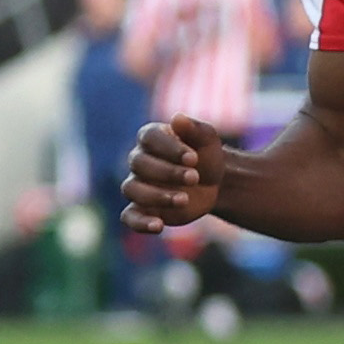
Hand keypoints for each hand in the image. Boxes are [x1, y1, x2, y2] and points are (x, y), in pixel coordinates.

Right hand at [121, 115, 226, 233]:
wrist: (214, 184)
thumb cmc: (206, 156)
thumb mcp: (207, 140)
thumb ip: (194, 129)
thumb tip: (177, 118)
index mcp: (151, 138)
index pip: (149, 138)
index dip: (170, 148)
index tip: (194, 158)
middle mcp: (139, 160)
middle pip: (139, 164)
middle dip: (168, 172)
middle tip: (194, 177)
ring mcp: (138, 185)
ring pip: (132, 189)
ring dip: (157, 196)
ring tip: (184, 200)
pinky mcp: (142, 209)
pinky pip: (129, 217)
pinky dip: (140, 223)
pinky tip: (159, 226)